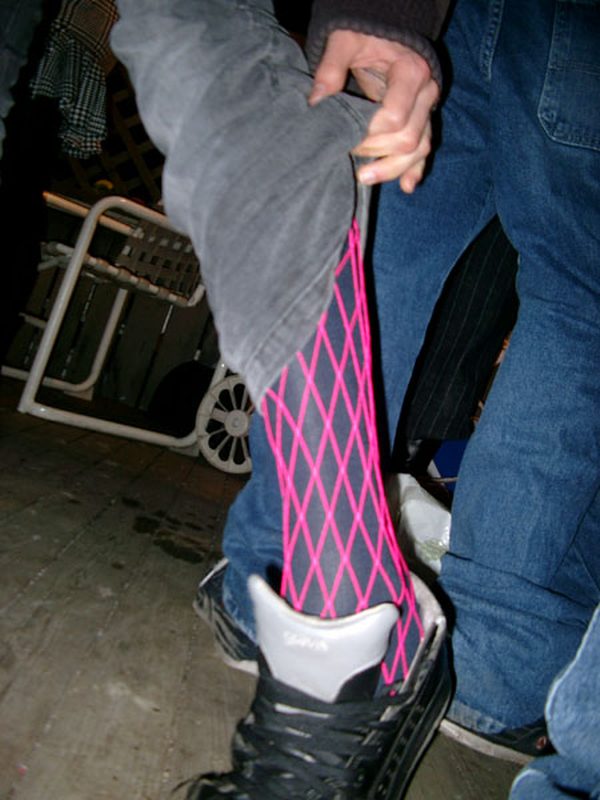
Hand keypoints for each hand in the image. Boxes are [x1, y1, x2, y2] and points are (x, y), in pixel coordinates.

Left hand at [309, 30, 439, 192]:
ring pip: (420, 150)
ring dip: (393, 169)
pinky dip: (415, 170)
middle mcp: (426, 93)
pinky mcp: (424, 120)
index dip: (368, 135)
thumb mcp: (346, 40)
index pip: (394, 118)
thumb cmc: (366, 34)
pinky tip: (405, 186)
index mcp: (410, 72)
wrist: (387, 30)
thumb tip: (315, 104)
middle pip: (408, 139)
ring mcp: (427, 109)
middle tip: (348, 156)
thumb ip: (331, 68)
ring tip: (364, 178)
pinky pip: (425, 150)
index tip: (345, 137)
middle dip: (377, 154)